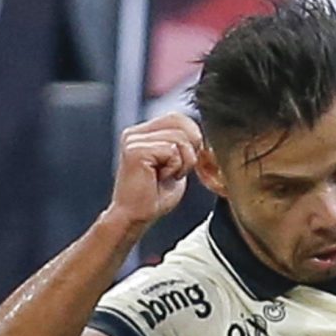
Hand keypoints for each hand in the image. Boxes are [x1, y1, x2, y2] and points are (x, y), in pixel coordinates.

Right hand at [108, 111, 203, 230]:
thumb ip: (184, 144)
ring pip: (179, 138)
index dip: (192, 136)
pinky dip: (174, 168)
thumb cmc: (154, 196)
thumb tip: (202, 132)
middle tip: (178, 171)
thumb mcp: (176, 164)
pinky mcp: (135, 150)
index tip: (187, 161)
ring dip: (183, 163)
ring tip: (166, 176)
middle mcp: (135, 133)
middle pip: (181, 122)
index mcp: (143, 133)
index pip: (178, 117)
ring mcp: (133, 140)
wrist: (135, 218)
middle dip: (190, 149)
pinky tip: (160, 178)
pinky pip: (172, 151)